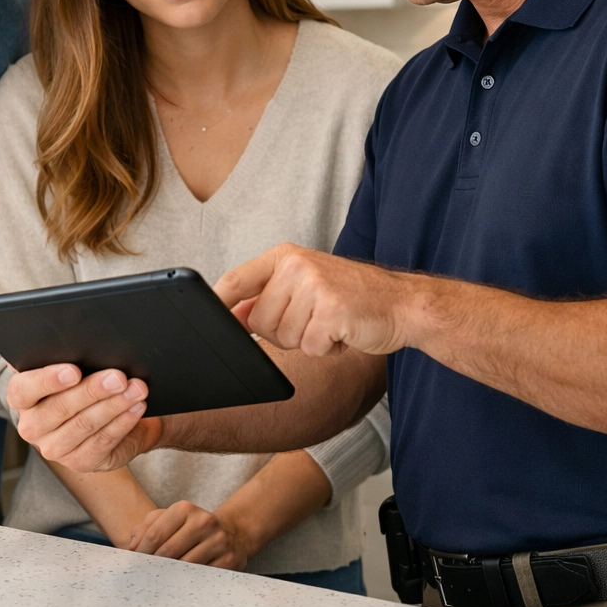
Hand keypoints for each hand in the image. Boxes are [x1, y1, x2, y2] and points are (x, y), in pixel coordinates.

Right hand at [7, 364, 162, 472]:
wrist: (111, 415)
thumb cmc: (86, 383)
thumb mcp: (75, 368)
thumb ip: (69, 358)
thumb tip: (83, 343)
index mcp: (22, 397)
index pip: (23, 389)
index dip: (47, 380)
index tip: (73, 371)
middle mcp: (32, 426)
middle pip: (60, 408)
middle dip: (93, 390)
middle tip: (119, 377)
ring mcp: (54, 448)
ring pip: (84, 425)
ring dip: (114, 405)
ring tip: (136, 389)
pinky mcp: (79, 462)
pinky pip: (102, 441)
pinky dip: (122, 422)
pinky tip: (135, 408)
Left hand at [127, 500, 252, 569]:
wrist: (232, 533)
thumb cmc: (192, 528)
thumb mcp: (170, 519)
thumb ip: (147, 526)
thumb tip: (132, 545)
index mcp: (185, 509)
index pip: (155, 534)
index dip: (141, 552)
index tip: (135, 563)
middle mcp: (203, 522)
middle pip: (167, 552)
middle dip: (152, 565)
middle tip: (143, 574)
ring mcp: (217, 541)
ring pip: (183, 566)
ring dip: (168, 575)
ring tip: (160, 579)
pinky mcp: (228, 560)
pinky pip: (200, 576)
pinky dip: (187, 581)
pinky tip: (179, 582)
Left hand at [216, 244, 418, 356]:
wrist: (402, 303)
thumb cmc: (353, 296)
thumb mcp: (306, 284)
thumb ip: (267, 296)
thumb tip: (230, 316)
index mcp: (286, 256)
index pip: (235, 280)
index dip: (218, 305)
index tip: (204, 321)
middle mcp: (297, 266)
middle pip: (257, 321)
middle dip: (282, 333)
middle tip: (313, 320)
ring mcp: (314, 287)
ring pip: (282, 337)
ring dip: (306, 341)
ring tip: (330, 323)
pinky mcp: (331, 311)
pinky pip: (309, 348)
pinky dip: (326, 349)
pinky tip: (342, 333)